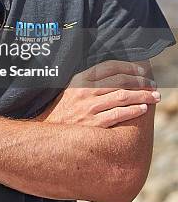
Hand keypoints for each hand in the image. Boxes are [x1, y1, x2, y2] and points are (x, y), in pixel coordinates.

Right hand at [34, 60, 159, 127]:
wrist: (48, 135)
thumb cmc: (61, 112)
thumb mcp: (69, 90)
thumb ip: (87, 81)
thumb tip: (112, 74)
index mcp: (79, 80)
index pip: (108, 67)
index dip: (128, 66)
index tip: (141, 70)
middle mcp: (85, 92)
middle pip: (119, 81)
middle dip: (140, 82)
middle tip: (152, 84)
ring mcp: (89, 108)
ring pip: (122, 97)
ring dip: (141, 96)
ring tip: (154, 97)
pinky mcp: (93, 124)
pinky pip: (118, 115)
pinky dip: (133, 111)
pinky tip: (142, 109)